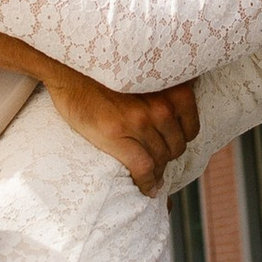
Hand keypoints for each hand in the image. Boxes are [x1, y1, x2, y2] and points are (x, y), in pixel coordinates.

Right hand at [42, 65, 200, 195]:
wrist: (69, 72)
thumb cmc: (107, 74)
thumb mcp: (148, 76)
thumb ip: (167, 91)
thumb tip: (182, 110)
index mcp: (171, 88)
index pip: (191, 128)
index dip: (181, 141)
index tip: (170, 146)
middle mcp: (160, 104)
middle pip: (175, 147)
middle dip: (166, 156)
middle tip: (154, 160)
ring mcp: (139, 120)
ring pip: (160, 159)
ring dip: (156, 171)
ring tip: (150, 176)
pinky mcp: (117, 134)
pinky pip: (143, 168)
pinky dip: (147, 183)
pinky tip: (148, 189)